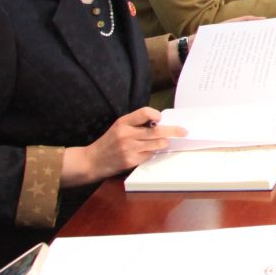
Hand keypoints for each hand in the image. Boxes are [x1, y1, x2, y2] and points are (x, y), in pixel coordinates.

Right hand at [62, 108, 182, 185]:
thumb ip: (136, 124)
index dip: (156, 115)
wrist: (91, 161)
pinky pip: (150, 155)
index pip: (145, 112)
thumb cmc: (108, 143)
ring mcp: (129, 148)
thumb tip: (158, 123)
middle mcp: (126, 134)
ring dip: (163, 143)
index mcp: (123, 122)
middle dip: (174, 131)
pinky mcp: (131, 161)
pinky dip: (152, 153)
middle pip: (158, 131)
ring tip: (161, 142)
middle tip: (183, 131)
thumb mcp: (118, 127)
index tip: (161, 118)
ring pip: (158, 144)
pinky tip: (146, 152)